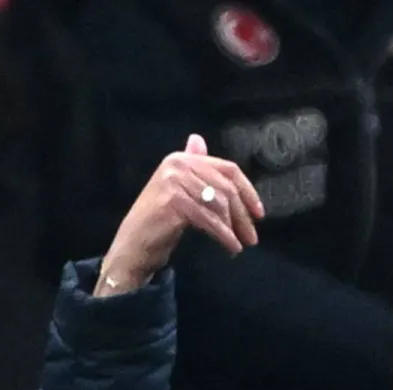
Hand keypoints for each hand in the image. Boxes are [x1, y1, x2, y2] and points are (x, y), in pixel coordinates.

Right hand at [96, 134, 264, 295]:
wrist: (133, 245)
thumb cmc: (159, 221)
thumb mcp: (179, 190)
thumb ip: (192, 168)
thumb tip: (198, 140)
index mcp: (181, 158)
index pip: (227, 169)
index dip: (248, 191)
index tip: (259, 213)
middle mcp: (176, 165)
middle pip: (226, 187)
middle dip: (243, 215)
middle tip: (252, 236)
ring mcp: (173, 182)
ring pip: (219, 204)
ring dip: (234, 228)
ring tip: (241, 244)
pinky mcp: (172, 202)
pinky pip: (208, 219)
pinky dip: (223, 235)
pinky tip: (231, 247)